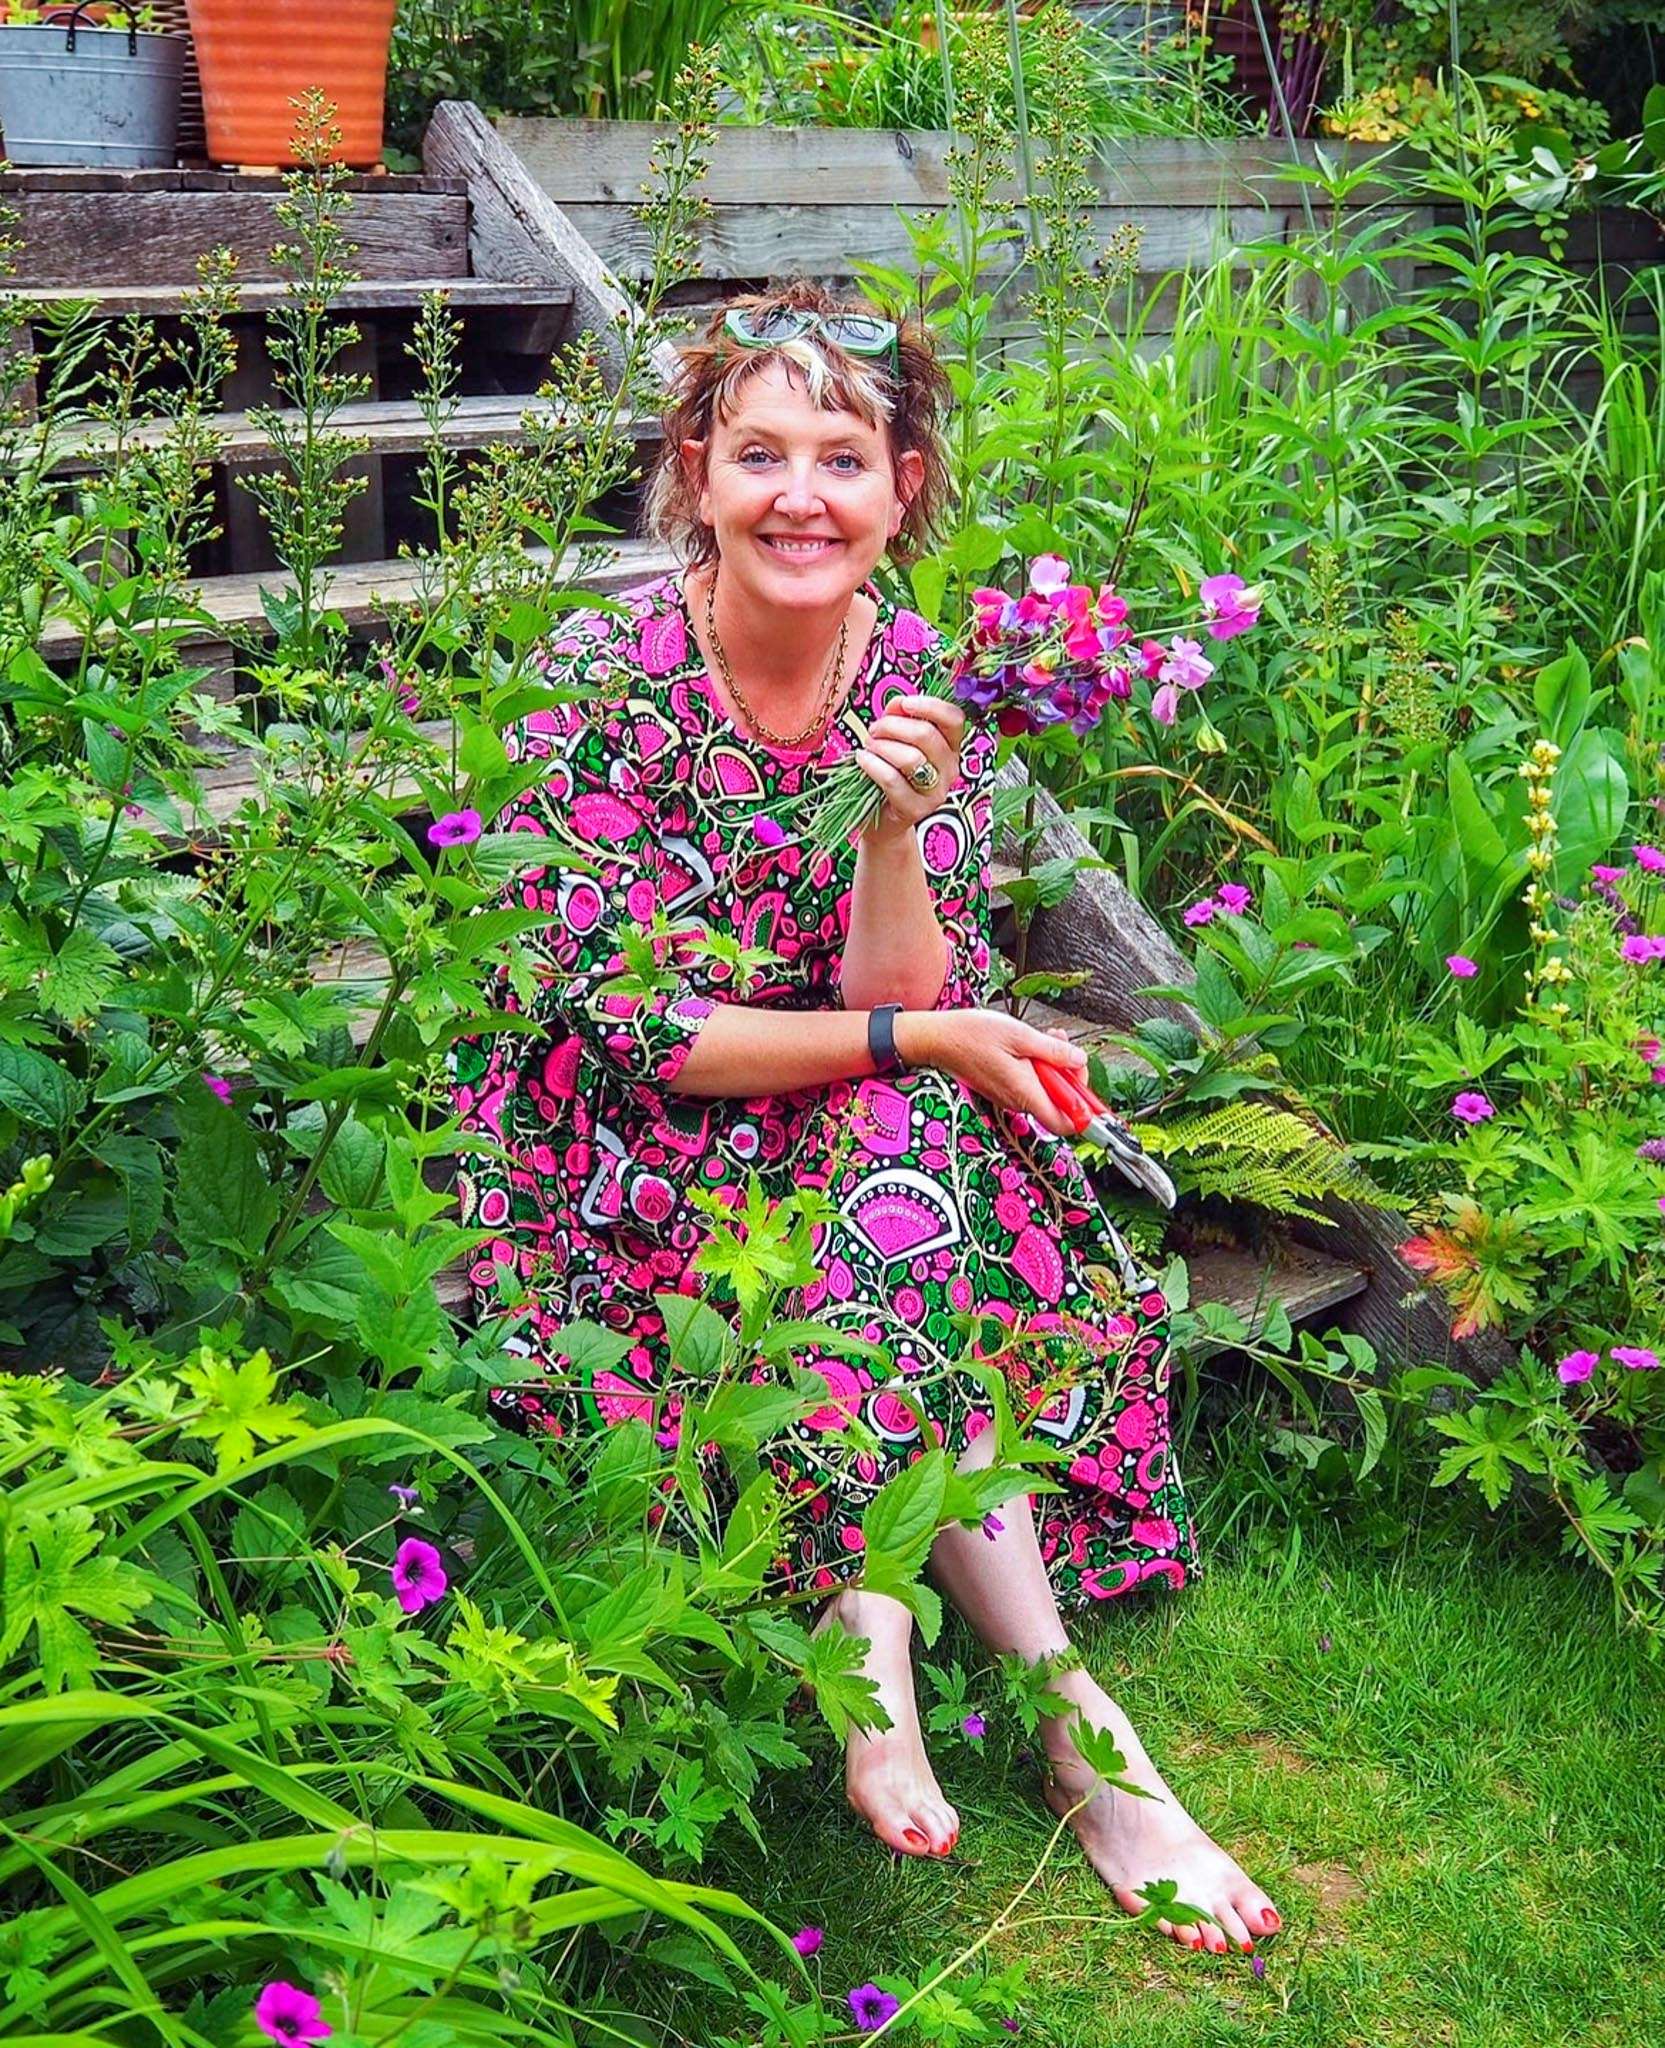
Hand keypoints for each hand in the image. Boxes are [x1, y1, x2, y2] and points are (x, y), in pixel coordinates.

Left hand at [855, 692, 965, 836]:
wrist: (882, 820)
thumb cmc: (890, 774)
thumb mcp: (896, 740)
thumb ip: (900, 718)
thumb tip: (898, 703)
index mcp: (950, 747)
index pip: (954, 719)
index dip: (930, 706)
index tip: (904, 703)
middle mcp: (949, 769)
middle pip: (927, 735)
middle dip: (893, 726)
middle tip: (873, 731)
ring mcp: (935, 792)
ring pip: (911, 757)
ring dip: (882, 746)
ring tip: (868, 748)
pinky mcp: (916, 809)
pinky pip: (893, 780)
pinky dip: (872, 764)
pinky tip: (862, 760)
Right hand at [896, 1009, 1089, 1137]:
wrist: (937, 1039)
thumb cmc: (971, 1035)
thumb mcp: (1019, 1035)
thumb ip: (1053, 1051)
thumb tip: (1079, 1061)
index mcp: (1025, 1092)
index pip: (1066, 1123)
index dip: (1084, 1111)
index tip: (1087, 1086)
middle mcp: (1018, 1101)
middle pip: (1060, 1104)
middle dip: (1070, 1075)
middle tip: (1064, 1046)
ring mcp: (1010, 1096)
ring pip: (1046, 1090)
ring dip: (1054, 1065)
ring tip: (1046, 1038)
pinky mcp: (1003, 1088)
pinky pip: (1031, 1083)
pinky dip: (1038, 1065)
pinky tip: (1030, 1044)